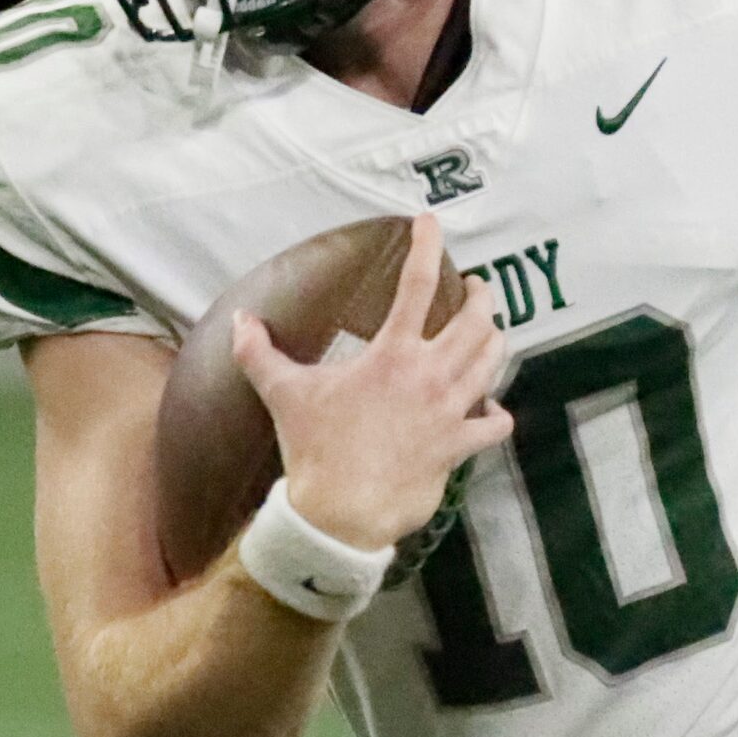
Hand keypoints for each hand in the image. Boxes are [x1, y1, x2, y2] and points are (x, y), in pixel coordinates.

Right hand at [230, 215, 511, 550]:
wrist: (339, 514)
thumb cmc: (314, 450)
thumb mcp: (283, 394)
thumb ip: (260, 353)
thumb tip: (240, 320)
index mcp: (391, 355)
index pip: (417, 285)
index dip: (428, 246)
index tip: (431, 222)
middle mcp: (429, 376)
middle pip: (476, 321)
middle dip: (483, 297)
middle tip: (477, 288)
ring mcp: (449, 412)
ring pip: (492, 363)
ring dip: (495, 341)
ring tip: (491, 331)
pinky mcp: (457, 447)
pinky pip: (494, 425)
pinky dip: (497, 414)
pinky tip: (492, 409)